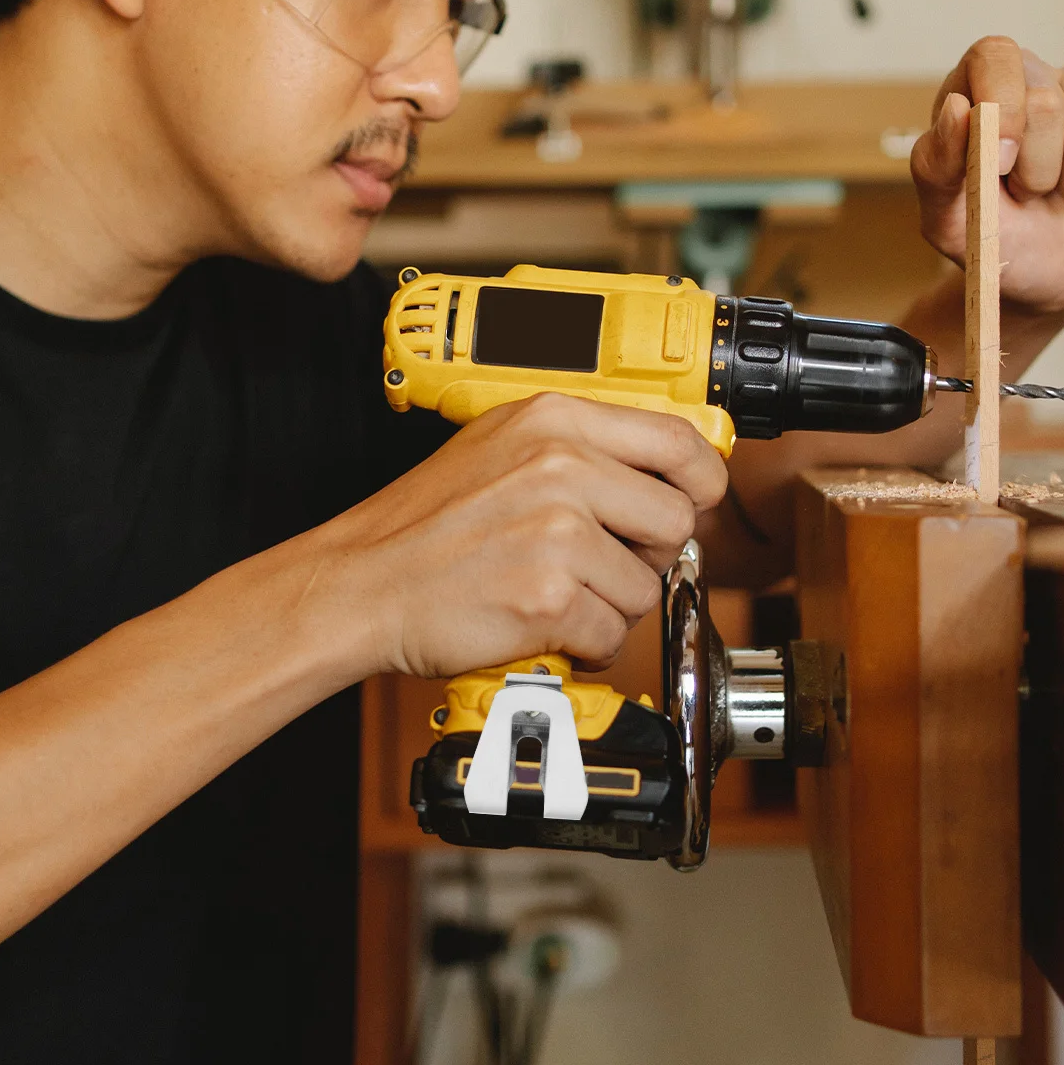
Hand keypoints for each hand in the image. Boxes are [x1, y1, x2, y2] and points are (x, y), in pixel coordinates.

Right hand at [319, 394, 726, 680]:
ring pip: (646, 585)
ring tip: (555, 593)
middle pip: (675, 520)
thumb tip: (658, 470)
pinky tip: (543, 624)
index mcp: (554, 420)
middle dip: (648, 554)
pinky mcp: (549, 595)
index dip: (702, 479)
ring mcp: (557, 531)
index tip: (698, 499)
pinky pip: (613, 634)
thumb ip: (576, 447)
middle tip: (600, 564)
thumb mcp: (500, 447)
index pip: (676, 439)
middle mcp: (562, 466)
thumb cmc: (424, 525)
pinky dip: (584, 644)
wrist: (361, 584)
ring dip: (610, 605)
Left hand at [911, 36, 1063, 312]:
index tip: (1001, 161)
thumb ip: (938, 164)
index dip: (1002, 105)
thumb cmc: (993, 237)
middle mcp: (1038, 77)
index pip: (996, 56)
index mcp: (981, 87)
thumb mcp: (946, 217)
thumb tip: (956, 107)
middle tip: (1028, 191)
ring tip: (1061, 190)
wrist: (1047, 276)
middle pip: (1046, 102)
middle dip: (1036, 170)